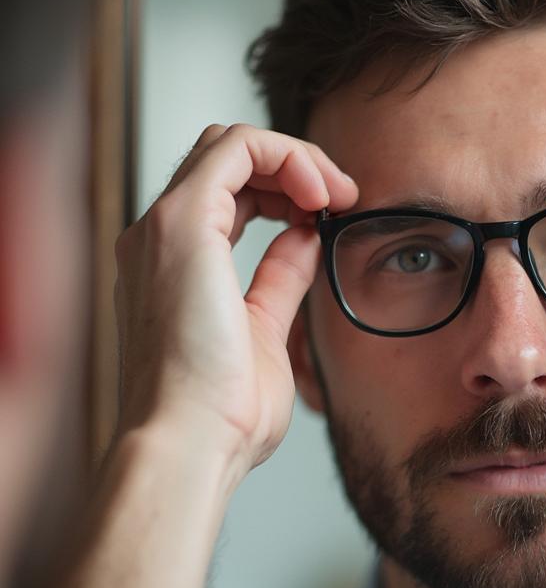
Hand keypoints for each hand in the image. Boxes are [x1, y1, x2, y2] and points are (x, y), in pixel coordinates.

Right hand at [113, 124, 355, 472]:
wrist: (192, 444)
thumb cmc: (222, 413)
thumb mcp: (266, 329)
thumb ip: (280, 279)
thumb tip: (304, 240)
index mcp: (177, 265)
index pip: (229, 191)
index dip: (286, 190)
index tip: (332, 214)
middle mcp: (161, 239)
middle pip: (229, 160)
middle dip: (295, 168)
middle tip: (342, 199)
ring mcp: (166, 228)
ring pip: (230, 144)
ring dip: (295, 158)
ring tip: (337, 195)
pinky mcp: (182, 223)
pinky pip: (236, 148)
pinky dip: (286, 155)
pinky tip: (319, 194)